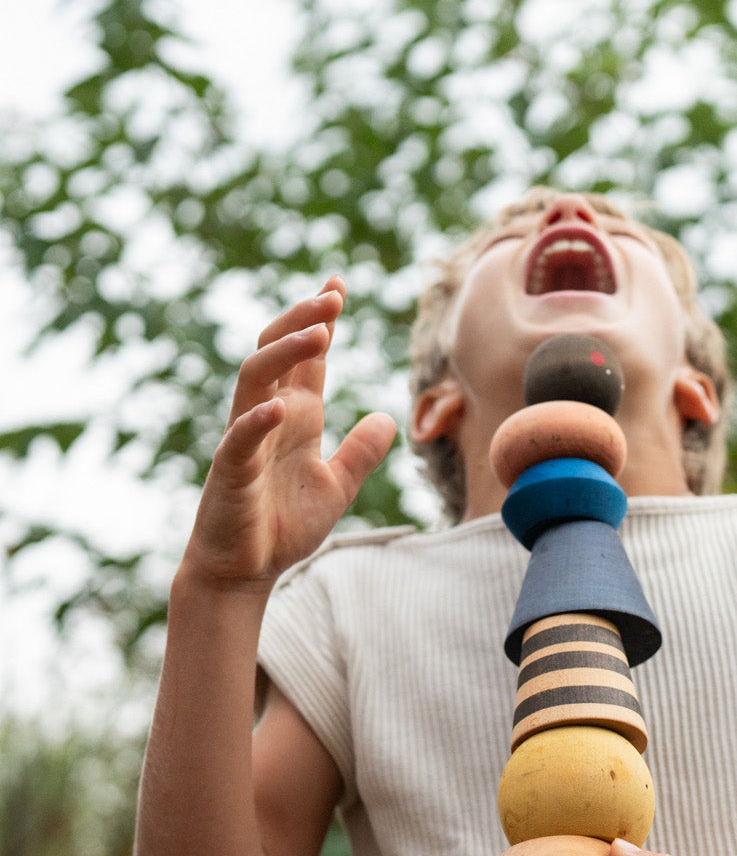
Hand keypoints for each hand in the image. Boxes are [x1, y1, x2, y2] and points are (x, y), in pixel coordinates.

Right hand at [184, 276, 395, 588]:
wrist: (244, 571)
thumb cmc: (284, 526)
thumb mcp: (337, 487)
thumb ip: (361, 452)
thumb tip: (388, 418)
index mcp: (296, 418)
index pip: (308, 359)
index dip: (322, 320)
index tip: (339, 283)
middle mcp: (268, 418)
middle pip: (278, 352)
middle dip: (304, 319)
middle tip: (333, 295)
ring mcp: (245, 440)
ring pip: (256, 379)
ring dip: (285, 353)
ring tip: (318, 332)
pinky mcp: (229, 472)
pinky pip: (239, 439)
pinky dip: (257, 420)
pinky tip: (279, 406)